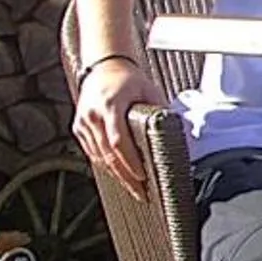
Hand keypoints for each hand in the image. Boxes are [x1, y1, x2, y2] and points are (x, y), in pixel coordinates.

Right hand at [72, 58, 167, 198]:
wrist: (103, 67)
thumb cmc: (129, 79)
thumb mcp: (150, 91)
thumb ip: (162, 112)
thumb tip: (182, 133)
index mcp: (110, 105)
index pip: (118, 141)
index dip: (130, 162)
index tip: (142, 176)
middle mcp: (93, 115)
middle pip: (108, 155)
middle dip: (126, 177)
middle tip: (141, 193)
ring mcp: (83, 123)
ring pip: (99, 157)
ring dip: (116, 175)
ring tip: (133, 189)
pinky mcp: (79, 128)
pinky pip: (93, 152)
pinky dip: (106, 165)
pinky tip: (119, 175)